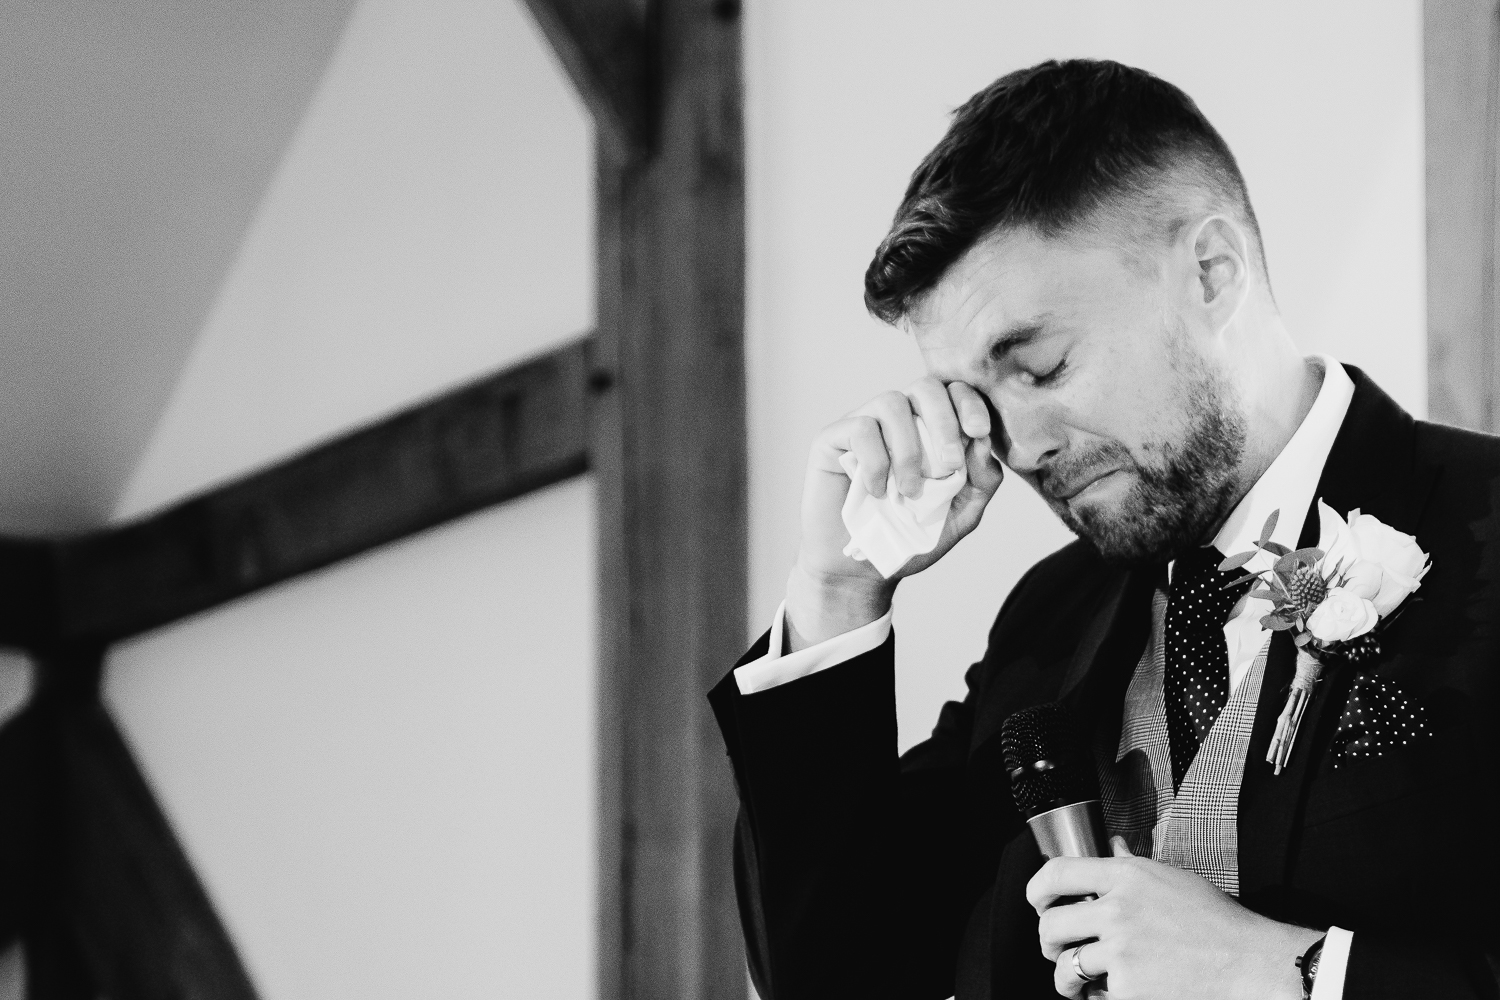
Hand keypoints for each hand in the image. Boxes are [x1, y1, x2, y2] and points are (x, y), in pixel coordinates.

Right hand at [785, 377, 1003, 648]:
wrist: (860, 571)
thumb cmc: (908, 538)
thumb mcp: (959, 516)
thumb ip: (980, 482)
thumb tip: (984, 444)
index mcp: (931, 429)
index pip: (953, 392)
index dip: (969, 403)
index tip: (979, 433)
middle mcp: (898, 420)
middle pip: (925, 386)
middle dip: (944, 421)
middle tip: (949, 464)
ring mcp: (864, 425)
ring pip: (891, 402)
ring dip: (908, 449)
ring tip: (909, 492)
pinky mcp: (833, 438)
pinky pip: (860, 428)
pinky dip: (875, 461)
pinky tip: (876, 492)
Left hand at [1027, 838, 1320, 999]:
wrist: (1252, 964)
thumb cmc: (1219, 923)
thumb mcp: (1174, 879)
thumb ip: (1134, 867)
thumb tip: (1111, 849)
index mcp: (1127, 876)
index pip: (1057, 874)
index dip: (1036, 890)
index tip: (1037, 902)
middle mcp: (1118, 909)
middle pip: (1050, 924)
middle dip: (1048, 941)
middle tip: (1059, 948)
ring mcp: (1122, 951)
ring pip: (1065, 966)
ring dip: (1068, 977)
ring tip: (1080, 980)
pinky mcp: (1129, 989)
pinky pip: (1095, 996)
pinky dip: (1101, 998)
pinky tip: (1120, 991)